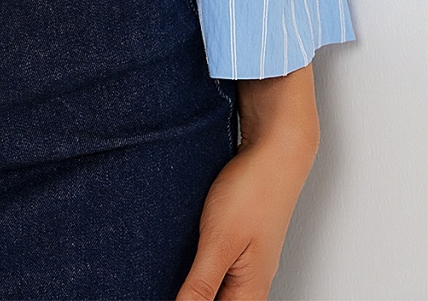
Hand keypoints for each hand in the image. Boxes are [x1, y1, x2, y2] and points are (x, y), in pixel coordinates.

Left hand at [175, 64, 319, 300]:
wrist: (276, 150)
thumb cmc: (253, 192)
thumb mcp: (219, 242)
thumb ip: (201, 285)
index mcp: (250, 292)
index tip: (167, 289)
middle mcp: (251, 281)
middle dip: (189, 294)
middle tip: (160, 278)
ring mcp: (247, 260)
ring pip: (217, 287)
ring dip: (193, 283)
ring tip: (167, 267)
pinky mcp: (240, 239)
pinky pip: (217, 265)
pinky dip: (198, 264)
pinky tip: (181, 252)